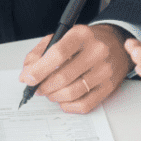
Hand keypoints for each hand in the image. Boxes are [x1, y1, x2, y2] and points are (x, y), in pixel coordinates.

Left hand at [18, 24, 132, 112]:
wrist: (113, 45)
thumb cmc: (83, 43)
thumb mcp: (60, 38)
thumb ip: (39, 54)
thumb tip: (26, 75)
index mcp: (81, 34)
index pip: (58, 54)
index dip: (39, 69)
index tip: (28, 79)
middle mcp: (97, 51)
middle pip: (64, 76)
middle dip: (45, 86)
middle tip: (39, 88)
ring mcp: (105, 70)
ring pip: (73, 92)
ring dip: (55, 97)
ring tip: (50, 93)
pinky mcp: (109, 86)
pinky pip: (86, 104)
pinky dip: (70, 106)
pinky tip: (64, 100)